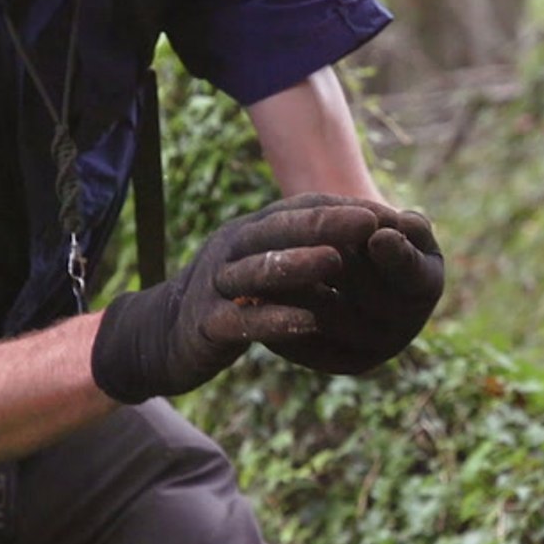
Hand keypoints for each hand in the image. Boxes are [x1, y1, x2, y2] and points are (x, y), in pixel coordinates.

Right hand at [91, 194, 393, 403]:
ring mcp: (215, 286)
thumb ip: (300, 247)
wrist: (160, 336)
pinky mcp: (207, 325)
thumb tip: (364, 232)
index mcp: (250, 232)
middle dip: (324, 223)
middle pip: (276, 229)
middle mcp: (230, 249)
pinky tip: (310, 323)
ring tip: (337, 261)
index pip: (296, 208)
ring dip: (299, 264)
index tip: (384, 209)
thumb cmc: (230, 298)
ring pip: (256, 270)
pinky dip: (276, 319)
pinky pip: (242, 320)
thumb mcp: (262, 265)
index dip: (339, 207)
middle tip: (369, 221)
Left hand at [251, 209, 443, 373]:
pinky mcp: (340, 362)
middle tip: (301, 241)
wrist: (364, 277)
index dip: (396, 256)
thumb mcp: (403, 227)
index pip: (413, 273)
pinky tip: (258, 294)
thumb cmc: (384, 239)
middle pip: (364, 292)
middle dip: (335, 262)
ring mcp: (372, 349)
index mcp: (425, 286)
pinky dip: (281, 320)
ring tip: (267, 264)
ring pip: (327, 316)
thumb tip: (394, 227)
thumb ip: (405, 225)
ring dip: (296, 291)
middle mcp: (404, 326)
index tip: (377, 234)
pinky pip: (306, 344)